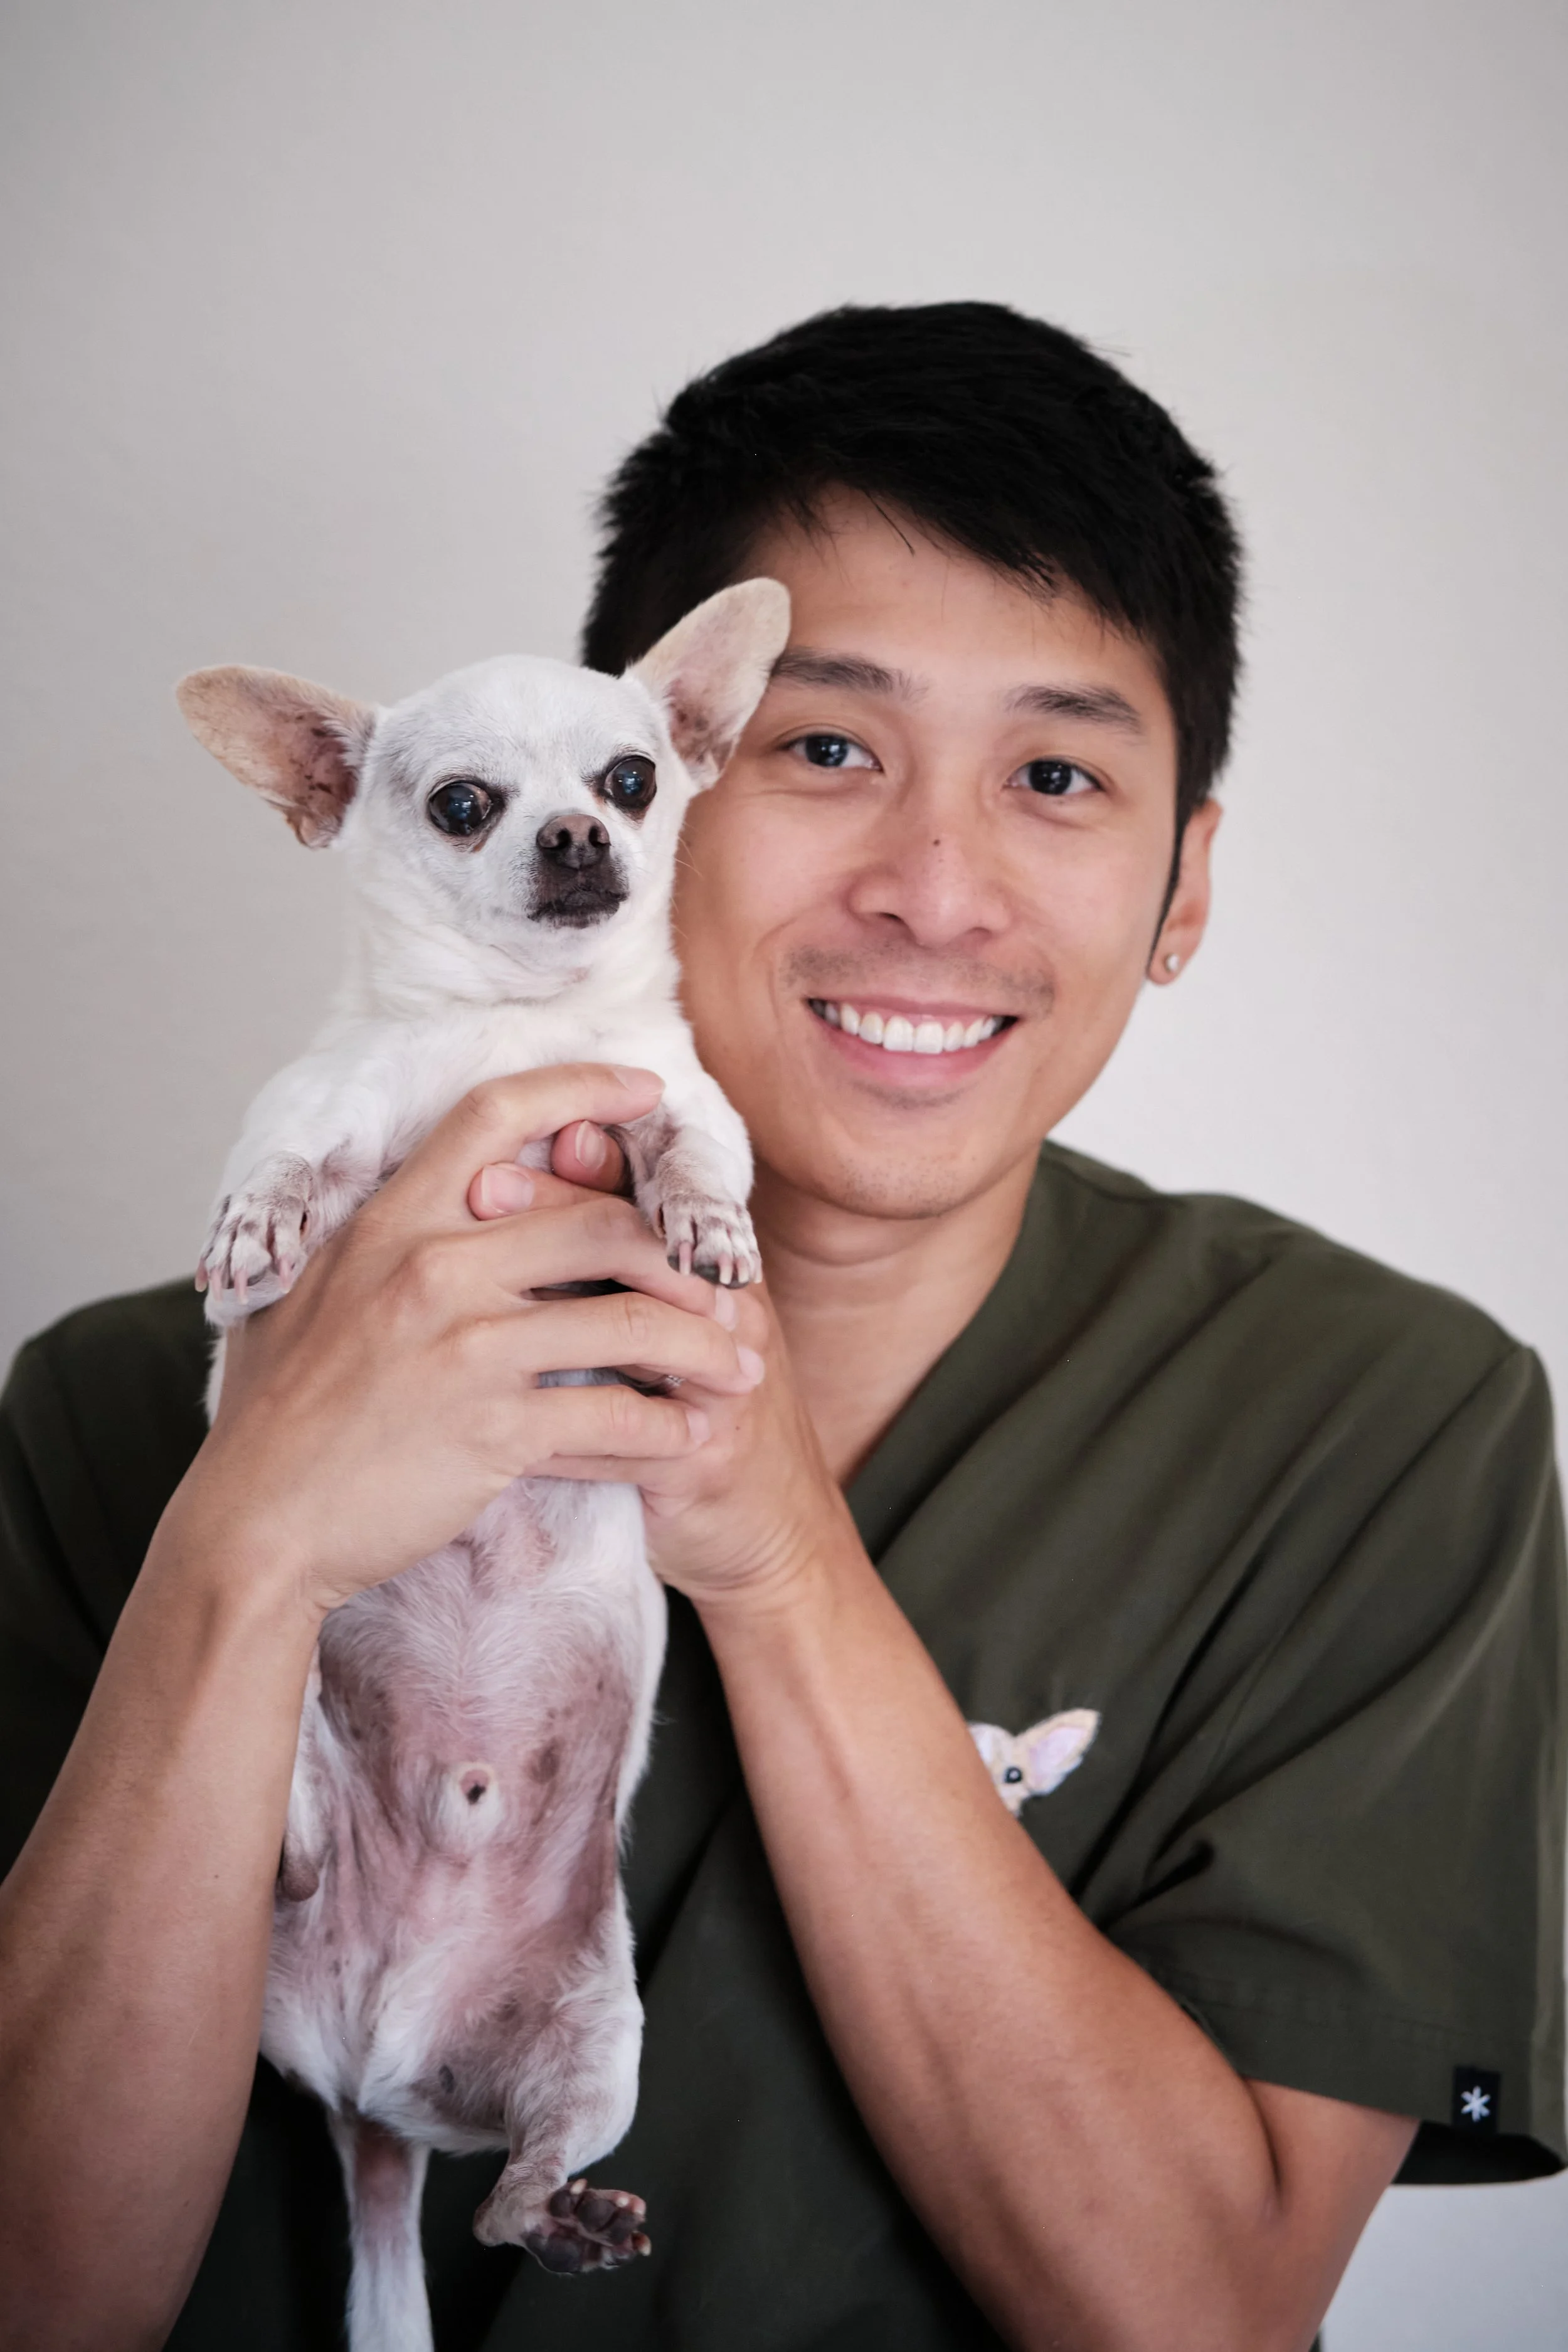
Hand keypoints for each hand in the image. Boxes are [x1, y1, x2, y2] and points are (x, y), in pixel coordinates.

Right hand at [165, 1066, 761, 1618]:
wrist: (256, 1526)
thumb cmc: (277, 1418)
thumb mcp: (308, 1295)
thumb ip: (370, 1242)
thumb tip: (412, 1202)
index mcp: (390, 1222)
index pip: (495, 1115)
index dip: (581, 1088)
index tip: (644, 1089)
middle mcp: (434, 1267)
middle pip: (600, 1222)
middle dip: (681, 1255)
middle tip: (725, 1284)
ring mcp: (468, 1347)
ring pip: (631, 1321)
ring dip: (703, 1346)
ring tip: (740, 1367)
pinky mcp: (495, 1428)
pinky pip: (615, 1413)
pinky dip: (666, 1425)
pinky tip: (689, 1434)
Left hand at [472, 1126, 859, 1617]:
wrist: (769, 1531)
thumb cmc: (690, 1411)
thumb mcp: (661, 1321)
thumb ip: (614, 1241)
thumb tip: (563, 1137)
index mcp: (713, 1265)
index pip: (643, 1196)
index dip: (571, 1173)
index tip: (488, 1162)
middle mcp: (729, 1310)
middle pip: (642, 1247)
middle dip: (553, 1218)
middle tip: (477, 1195)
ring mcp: (725, 1384)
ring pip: (634, 1339)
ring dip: (550, 1324)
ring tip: (473, 1318)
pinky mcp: (710, 1458)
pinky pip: (622, 1440)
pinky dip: (553, 1439)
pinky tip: (488, 1433)